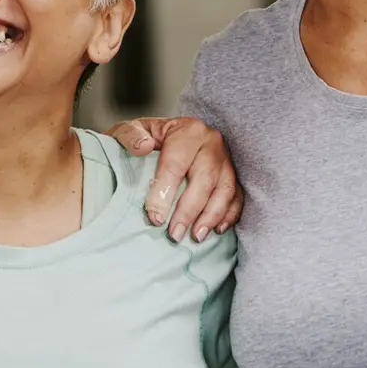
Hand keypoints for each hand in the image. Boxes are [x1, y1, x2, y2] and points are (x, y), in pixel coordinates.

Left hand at [108, 116, 243, 241]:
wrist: (162, 135)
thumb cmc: (144, 137)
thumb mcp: (130, 131)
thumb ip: (130, 135)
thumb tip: (143, 147)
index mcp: (187, 131)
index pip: (177, 163)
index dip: (165, 192)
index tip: (155, 217)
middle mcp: (211, 142)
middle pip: (204, 179)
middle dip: (189, 211)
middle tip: (174, 234)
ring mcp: (225, 159)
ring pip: (225, 189)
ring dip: (211, 216)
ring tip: (196, 236)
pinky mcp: (232, 174)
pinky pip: (237, 196)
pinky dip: (229, 214)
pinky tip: (217, 229)